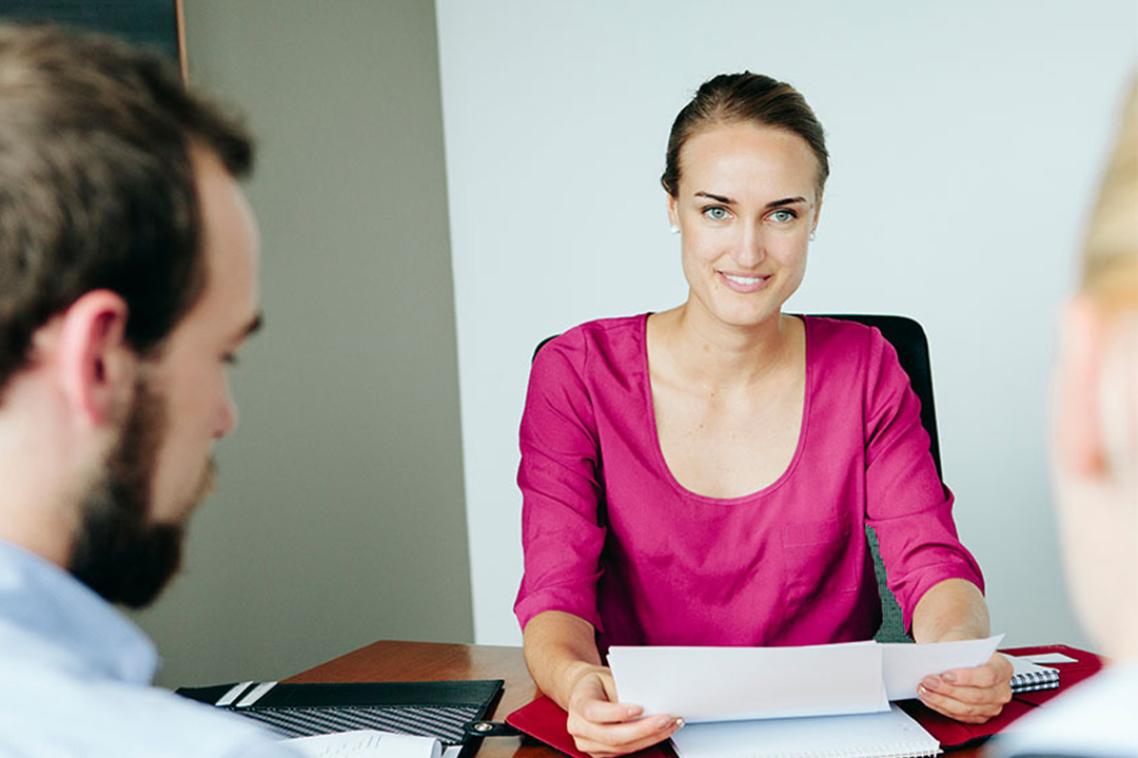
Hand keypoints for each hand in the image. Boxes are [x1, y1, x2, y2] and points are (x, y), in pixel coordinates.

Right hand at [564, 664, 682, 757]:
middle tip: (667, 719)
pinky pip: (623, 752)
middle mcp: (578, 727)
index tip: (640, 708)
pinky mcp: (599, 753)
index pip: (594, 712)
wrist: (584, 691)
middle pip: (611, 735)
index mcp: (578, 702)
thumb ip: (624, 690)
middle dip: (643, 729)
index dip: (617, 713)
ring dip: (650, 738)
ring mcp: (587, 743)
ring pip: (621, 747)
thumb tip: (651, 701)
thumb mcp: (609, 677)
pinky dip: (644, 742)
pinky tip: (660, 733)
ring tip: (671, 725)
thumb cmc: (599, 682)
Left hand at [917, 652, 1012, 723]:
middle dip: (948, 690)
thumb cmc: (962, 647)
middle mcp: (1002, 690)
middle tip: (928, 681)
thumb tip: (936, 663)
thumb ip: (951, 652)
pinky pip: (960, 716)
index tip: (945, 675)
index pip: (988, 675)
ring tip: (924, 690)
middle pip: (976, 695)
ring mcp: (993, 706)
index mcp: (1003, 667)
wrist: (961, 654)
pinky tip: (929, 698)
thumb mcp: (957, 641)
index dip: (966, 677)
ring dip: (941, 700)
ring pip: (966, 709)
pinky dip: (942, 707)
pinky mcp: (980, 716)